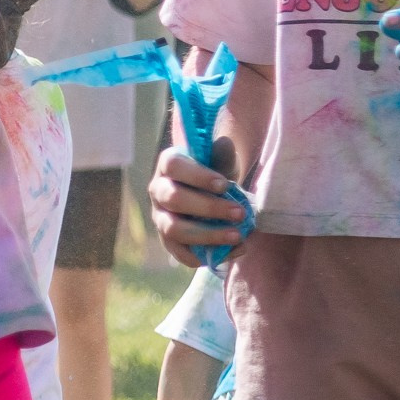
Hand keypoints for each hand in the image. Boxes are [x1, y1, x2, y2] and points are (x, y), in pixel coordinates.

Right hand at [150, 145, 246, 266]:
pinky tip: (236, 250)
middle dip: (209, 208)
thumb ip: (222, 152)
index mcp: (168, 165)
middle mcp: (158, 190)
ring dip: (208, 234)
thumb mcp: (222, 159)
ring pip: (175, 229)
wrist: (216, 193)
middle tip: (241, 212)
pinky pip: (182, 253)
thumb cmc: (218, 172)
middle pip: (174, 199)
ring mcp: (161, 217)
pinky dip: (208, 255)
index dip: (197, 176)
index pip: (174, 166)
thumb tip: (224, 143)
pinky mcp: (170, 241)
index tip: (225, 185)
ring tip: (238, 235)